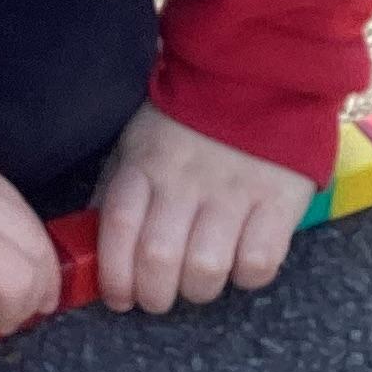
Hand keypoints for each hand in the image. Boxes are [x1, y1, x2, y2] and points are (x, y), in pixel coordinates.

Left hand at [96, 101, 314, 312]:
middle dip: (154, 296)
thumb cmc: (190, 120)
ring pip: (206, 269)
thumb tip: (94, 244)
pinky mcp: (278, 201)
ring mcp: (234, 191)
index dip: (114, 276)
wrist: (257, 75)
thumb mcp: (138, 142)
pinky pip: (259, 262)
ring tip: (200, 280)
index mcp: (146, 164)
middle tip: (159, 297)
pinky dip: (246, 275)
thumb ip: (116, 191)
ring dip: (199, 289)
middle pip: (159, 260)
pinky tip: (241, 261)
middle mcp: (186, 179)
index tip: (119, 296)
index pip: (119, 229)